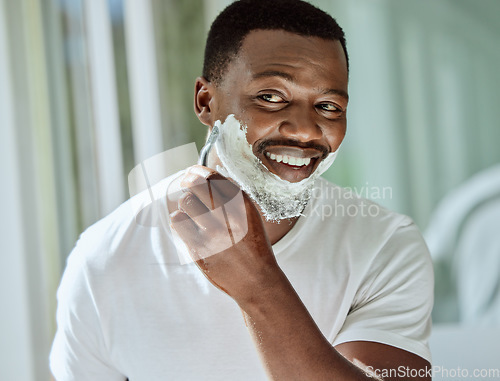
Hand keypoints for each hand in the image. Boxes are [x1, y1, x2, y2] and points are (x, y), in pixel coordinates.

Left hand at [169, 166, 279, 303]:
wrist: (257, 280)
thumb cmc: (253, 245)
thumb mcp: (251, 215)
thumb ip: (233, 196)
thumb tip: (208, 176)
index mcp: (241, 205)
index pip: (212, 177)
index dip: (197, 171)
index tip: (192, 172)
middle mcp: (227, 216)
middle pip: (195, 185)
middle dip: (187, 181)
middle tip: (186, 184)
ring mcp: (212, 233)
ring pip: (185, 202)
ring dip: (185, 203)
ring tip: (191, 210)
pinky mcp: (199, 249)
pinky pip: (178, 223)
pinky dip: (179, 220)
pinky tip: (187, 225)